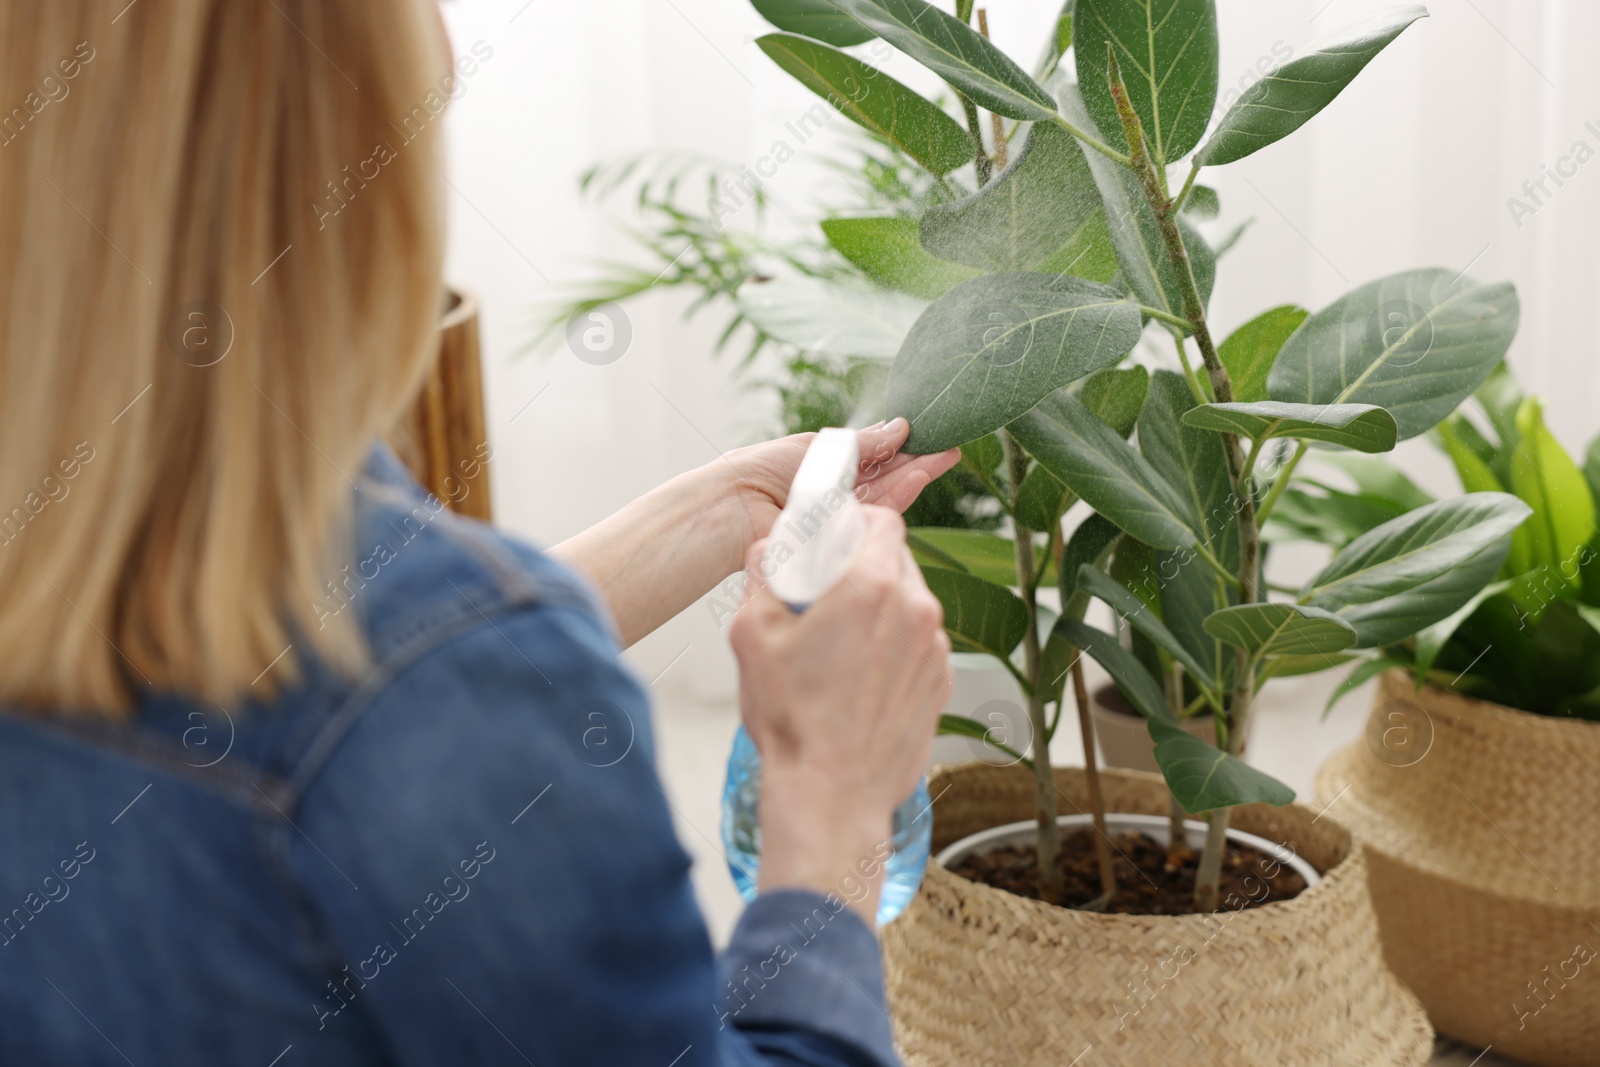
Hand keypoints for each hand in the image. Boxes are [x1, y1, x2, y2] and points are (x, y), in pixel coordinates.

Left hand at [720, 419, 960, 568]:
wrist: (735, 507)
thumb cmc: (762, 471)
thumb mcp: (820, 447)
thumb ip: (863, 444)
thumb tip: (900, 428)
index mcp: (826, 469)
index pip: (872, 457)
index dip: (902, 445)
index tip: (929, 432)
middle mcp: (836, 495)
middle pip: (886, 476)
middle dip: (919, 460)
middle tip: (952, 445)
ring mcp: (841, 517)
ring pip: (887, 494)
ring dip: (917, 474)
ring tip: (947, 456)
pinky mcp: (844, 536)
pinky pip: (877, 513)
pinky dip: (901, 493)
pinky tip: (920, 474)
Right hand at [729, 506, 952, 923]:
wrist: (831, 797)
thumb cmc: (793, 721)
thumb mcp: (752, 633)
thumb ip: (763, 572)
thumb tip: (771, 546)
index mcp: (873, 587)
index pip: (882, 520)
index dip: (853, 525)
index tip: (831, 543)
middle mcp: (917, 611)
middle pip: (897, 559)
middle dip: (862, 568)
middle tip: (826, 598)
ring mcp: (935, 650)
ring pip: (910, 603)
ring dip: (880, 611)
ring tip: (839, 649)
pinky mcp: (941, 684)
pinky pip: (919, 644)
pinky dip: (894, 649)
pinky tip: (859, 681)